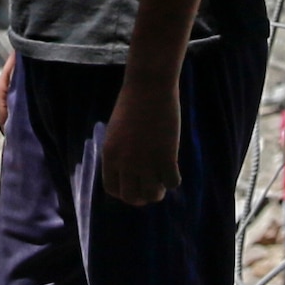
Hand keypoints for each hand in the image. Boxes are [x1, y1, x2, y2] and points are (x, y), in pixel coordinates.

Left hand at [98, 72, 181, 207]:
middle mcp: (125, 162)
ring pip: (152, 194)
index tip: (134, 188)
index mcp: (110, 155)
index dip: (124, 193)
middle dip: (142, 197)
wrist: (149, 87)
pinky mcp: (166, 157)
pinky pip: (172, 182)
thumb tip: (129, 172)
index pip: (112, 188)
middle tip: (151, 188)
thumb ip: (119, 152)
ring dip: (158, 191)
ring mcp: (146, 161)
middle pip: (131, 196)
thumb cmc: (133, 104)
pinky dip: (174, 180)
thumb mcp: (116, 132)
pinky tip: (174, 168)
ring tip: (162, 181)